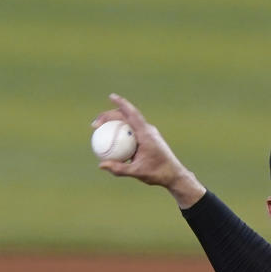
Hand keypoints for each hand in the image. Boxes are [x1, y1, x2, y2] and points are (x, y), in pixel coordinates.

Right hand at [91, 94, 205, 207]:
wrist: (174, 175)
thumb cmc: (158, 173)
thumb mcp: (137, 172)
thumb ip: (119, 169)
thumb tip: (101, 165)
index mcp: (146, 134)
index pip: (132, 114)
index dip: (121, 103)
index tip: (111, 96)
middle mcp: (148, 130)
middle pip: (127, 116)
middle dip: (110, 115)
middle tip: (96, 124)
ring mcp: (149, 133)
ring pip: (130, 122)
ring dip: (115, 122)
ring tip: (101, 129)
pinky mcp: (149, 138)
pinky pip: (133, 131)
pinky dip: (122, 131)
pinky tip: (113, 140)